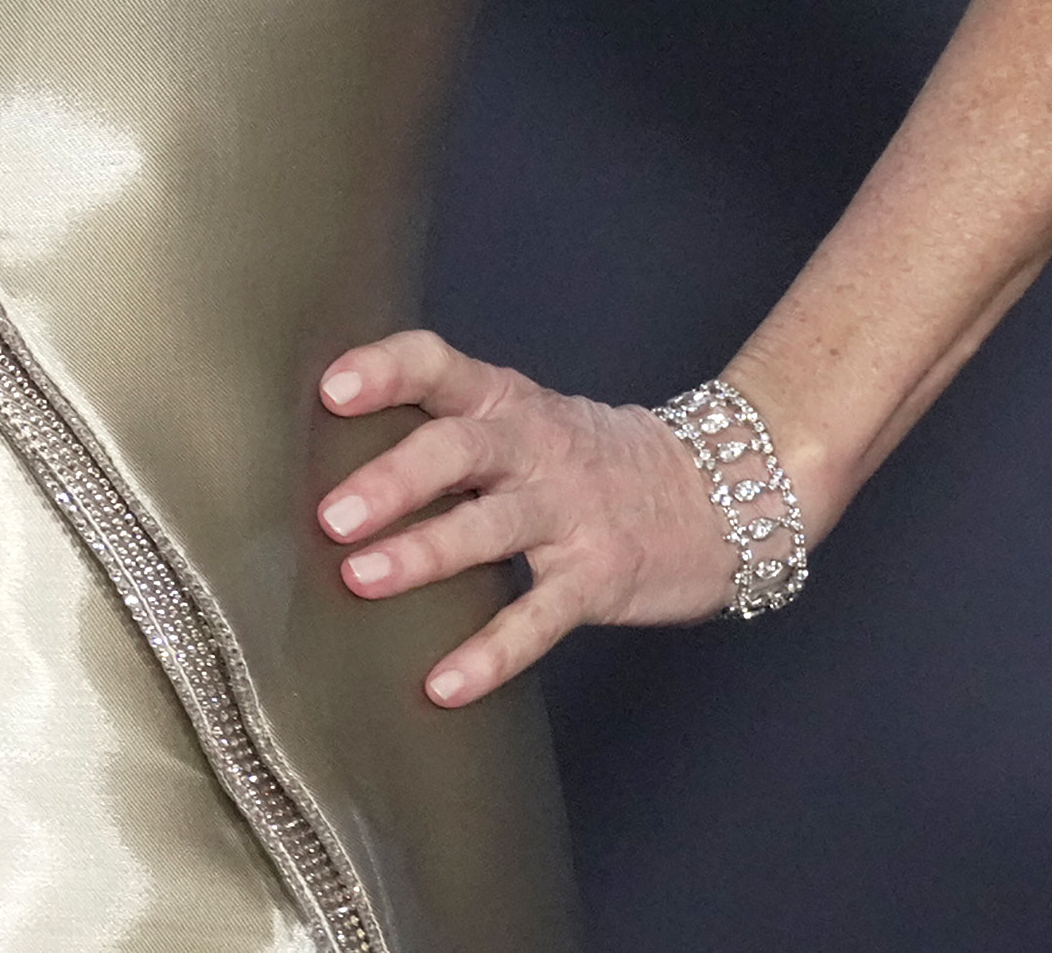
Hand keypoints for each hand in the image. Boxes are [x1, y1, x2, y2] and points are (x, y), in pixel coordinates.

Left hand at [313, 328, 751, 704]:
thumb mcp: (527, 420)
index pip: (440, 366)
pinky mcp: (598, 577)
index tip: (331, 390)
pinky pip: (538, 617)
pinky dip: (490, 654)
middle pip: (459, 447)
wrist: (723, 492)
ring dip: (425, 553)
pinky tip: (443, 685)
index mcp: (507, 402)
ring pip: (491, 528)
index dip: (386, 372)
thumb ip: (449, 429)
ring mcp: (570, 512)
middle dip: (394, 480)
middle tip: (332, 515)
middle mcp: (535, 448)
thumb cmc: (592, 460)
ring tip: (360, 580)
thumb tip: (329, 459)